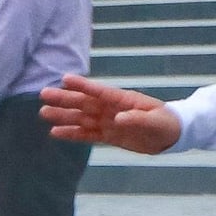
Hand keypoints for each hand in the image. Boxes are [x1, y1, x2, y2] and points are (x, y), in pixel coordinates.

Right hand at [39, 74, 181, 153]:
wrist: (172, 137)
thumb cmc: (167, 123)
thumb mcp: (155, 122)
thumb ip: (137, 119)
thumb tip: (118, 119)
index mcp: (124, 100)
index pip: (100, 91)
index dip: (83, 85)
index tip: (64, 78)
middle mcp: (113, 109)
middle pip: (85, 103)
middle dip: (65, 99)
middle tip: (43, 94)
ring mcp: (109, 122)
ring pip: (82, 118)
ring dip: (63, 115)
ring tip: (43, 113)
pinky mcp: (109, 136)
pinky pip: (87, 134)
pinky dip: (72, 133)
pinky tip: (56, 132)